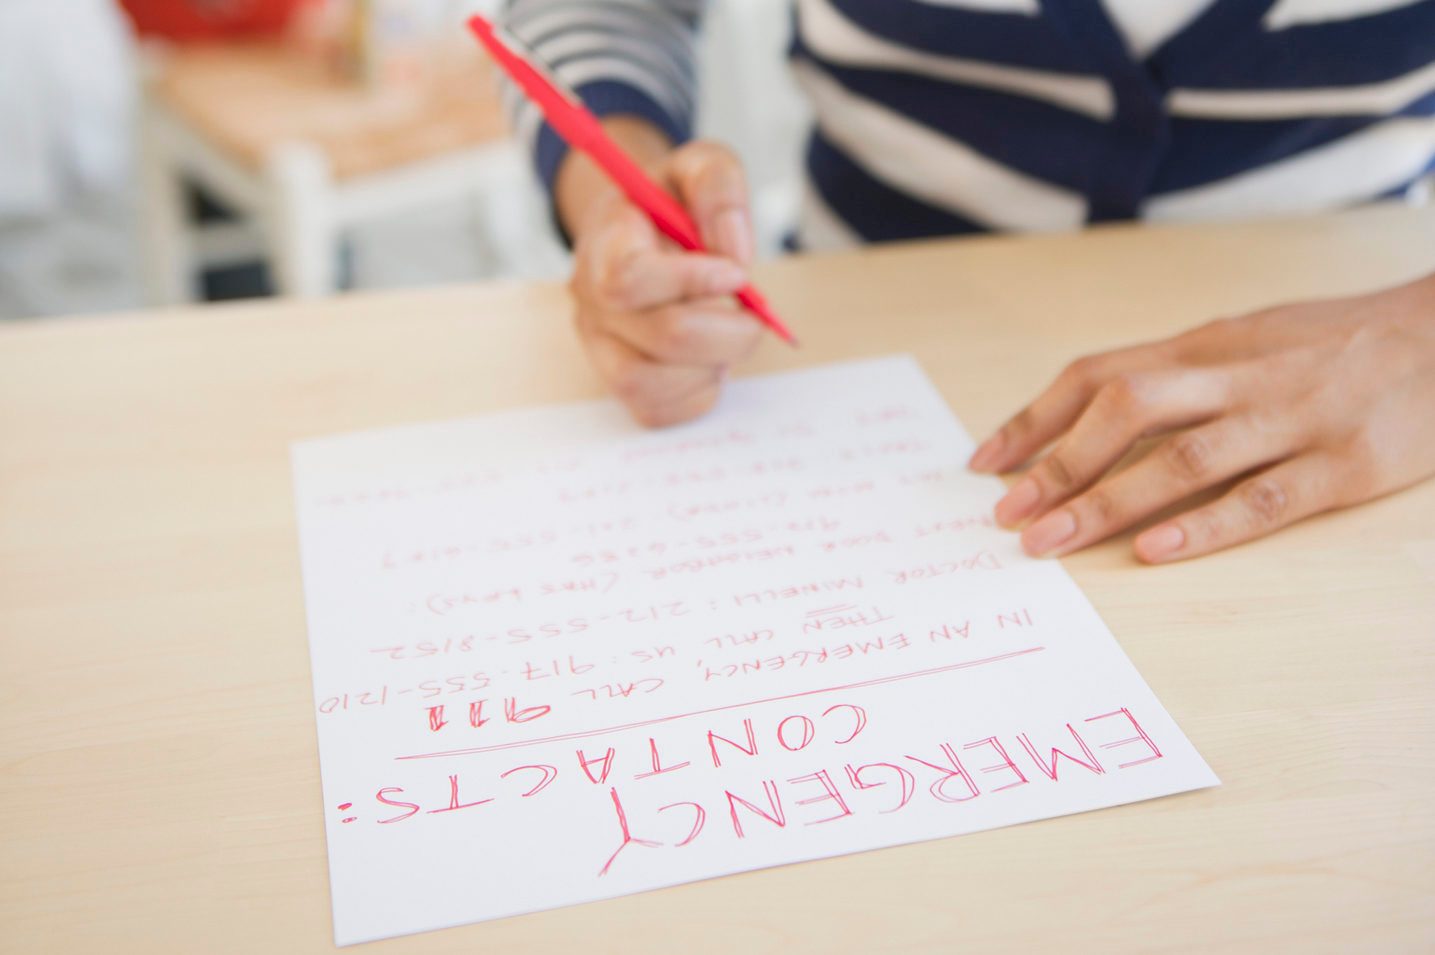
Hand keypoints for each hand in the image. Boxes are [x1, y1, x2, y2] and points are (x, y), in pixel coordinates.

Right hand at [564, 136, 760, 426]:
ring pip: (651, 384)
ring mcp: (600, 347)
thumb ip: (720, 190)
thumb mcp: (702, 166)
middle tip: (753, 314)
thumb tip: (734, 256)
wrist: (641, 230)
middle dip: (728, 330)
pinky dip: (698, 392)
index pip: (630, 278)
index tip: (736, 273)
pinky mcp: (619, 382)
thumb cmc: (672, 202)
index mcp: (605, 242)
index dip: (691, 282)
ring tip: (725, 334)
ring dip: (711, 364)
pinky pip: (657, 411)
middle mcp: (591, 301)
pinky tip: (709, 359)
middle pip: (661, 336)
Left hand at [969, 272, 1434, 562]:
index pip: (1098, 374)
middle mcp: (1238, 376)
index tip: (985, 464)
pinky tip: (1154, 552)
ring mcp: (1291, 419)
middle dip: (1057, 463)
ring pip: (1185, 458)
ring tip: (1051, 540)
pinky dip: (1205, 526)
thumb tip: (1089, 417)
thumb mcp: (1245, 340)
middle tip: (1006, 515)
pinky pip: (1264, 497)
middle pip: (1127, 408)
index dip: (1035, 418)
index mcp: (1206, 345)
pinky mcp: (1344, 464)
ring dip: (1108, 501)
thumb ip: (1175, 376)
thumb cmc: (1333, 343)